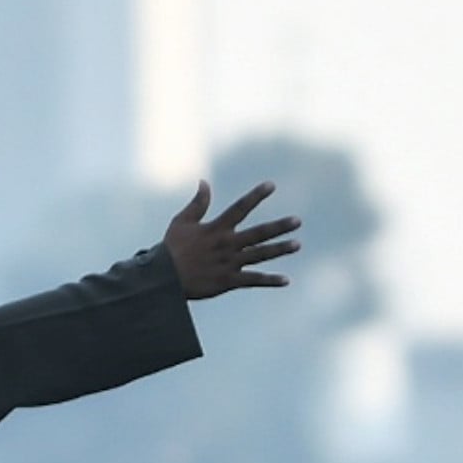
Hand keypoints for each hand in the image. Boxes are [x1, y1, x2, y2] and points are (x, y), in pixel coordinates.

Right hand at [162, 181, 301, 301]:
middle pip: (259, 233)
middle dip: (279, 227)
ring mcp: (230, 263)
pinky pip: (253, 280)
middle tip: (297, 221)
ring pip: (260, 255)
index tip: (271, 185)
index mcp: (217, 228)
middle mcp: (227, 244)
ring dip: (280, 249)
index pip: (240, 208)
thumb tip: (204, 182)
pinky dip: (270, 281)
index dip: (256, 196)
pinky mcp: (229, 281)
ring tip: (297, 244)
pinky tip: (286, 280)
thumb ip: (198, 203)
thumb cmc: (171, 248)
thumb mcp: (182, 222)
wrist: (164, 278)